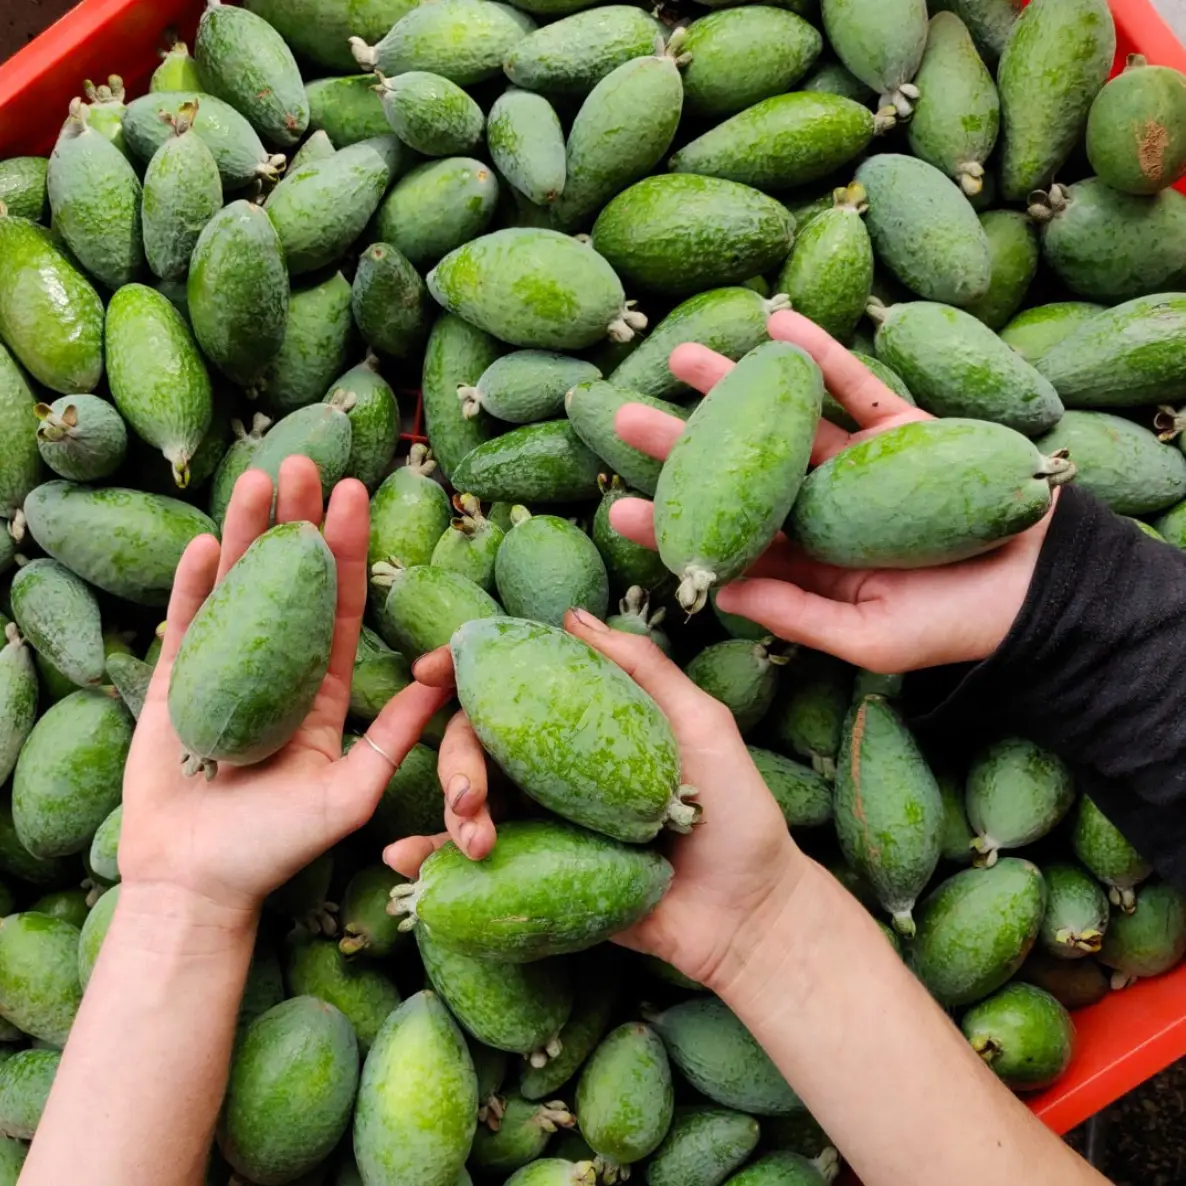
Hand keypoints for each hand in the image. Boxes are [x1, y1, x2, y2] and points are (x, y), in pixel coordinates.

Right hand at [118, 457, 451, 916]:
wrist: (198, 884)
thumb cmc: (278, 848)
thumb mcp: (351, 792)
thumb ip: (393, 738)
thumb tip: (440, 680)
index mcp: (322, 691)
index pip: (339, 605)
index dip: (348, 549)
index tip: (358, 493)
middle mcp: (277, 671)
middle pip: (290, 581)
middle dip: (301, 521)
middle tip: (310, 462)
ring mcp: (225, 672)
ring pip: (240, 588)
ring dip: (250, 534)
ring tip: (261, 477)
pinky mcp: (177, 685)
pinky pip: (187, 625)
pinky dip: (196, 584)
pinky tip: (208, 541)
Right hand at [388, 612, 806, 990]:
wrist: (747, 914)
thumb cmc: (734, 812)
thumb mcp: (699, 724)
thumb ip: (642, 668)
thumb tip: (573, 615)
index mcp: (585, 723)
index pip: (514, 686)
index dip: (464, 671)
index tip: (430, 669)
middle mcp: (555, 767)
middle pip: (477, 743)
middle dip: (455, 761)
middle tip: (469, 798)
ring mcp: (543, 821)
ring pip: (469, 800)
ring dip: (448, 812)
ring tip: (472, 841)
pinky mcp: (537, 875)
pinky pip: (474, 865)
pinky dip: (430, 859)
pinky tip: (404, 859)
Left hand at [609, 310, 1051, 673]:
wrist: (1041, 594)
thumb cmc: (954, 630)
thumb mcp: (871, 639)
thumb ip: (799, 617)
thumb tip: (723, 595)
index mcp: (803, 560)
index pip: (725, 536)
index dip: (674, 522)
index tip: (620, 509)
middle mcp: (818, 508)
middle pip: (740, 469)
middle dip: (685, 444)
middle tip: (626, 417)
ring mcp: (858, 464)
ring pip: (785, 420)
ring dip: (736, 386)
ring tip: (684, 355)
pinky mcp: (904, 430)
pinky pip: (859, 386)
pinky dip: (822, 357)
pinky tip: (779, 328)